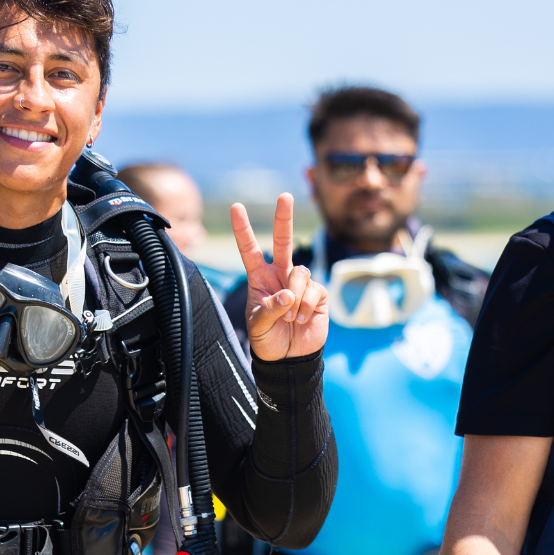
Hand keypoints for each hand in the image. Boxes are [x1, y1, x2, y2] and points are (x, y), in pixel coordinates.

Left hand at [235, 194, 327, 360]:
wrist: (289, 358)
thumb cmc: (267, 340)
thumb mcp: (258, 326)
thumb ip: (270, 309)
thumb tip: (289, 294)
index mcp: (259, 278)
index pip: (250, 250)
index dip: (243, 229)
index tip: (236, 207)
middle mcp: (279, 275)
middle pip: (282, 240)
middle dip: (284, 218)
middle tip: (284, 196)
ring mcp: (299, 283)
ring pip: (300, 273)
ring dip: (295, 297)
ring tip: (290, 318)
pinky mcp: (317, 293)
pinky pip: (314, 290)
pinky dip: (307, 306)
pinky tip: (302, 319)